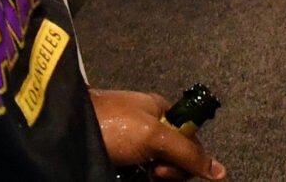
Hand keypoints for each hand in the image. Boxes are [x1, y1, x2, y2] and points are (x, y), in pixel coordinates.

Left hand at [93, 88, 224, 179]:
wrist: (65, 130)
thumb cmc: (112, 124)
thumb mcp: (154, 136)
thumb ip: (187, 152)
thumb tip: (220, 171)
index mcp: (161, 111)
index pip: (190, 140)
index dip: (186, 159)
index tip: (166, 169)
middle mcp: (147, 125)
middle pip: (173, 155)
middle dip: (168, 170)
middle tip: (151, 172)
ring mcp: (129, 142)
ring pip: (153, 167)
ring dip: (150, 177)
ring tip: (136, 176)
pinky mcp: (113, 157)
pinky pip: (134, 172)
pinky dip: (135, 178)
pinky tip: (128, 178)